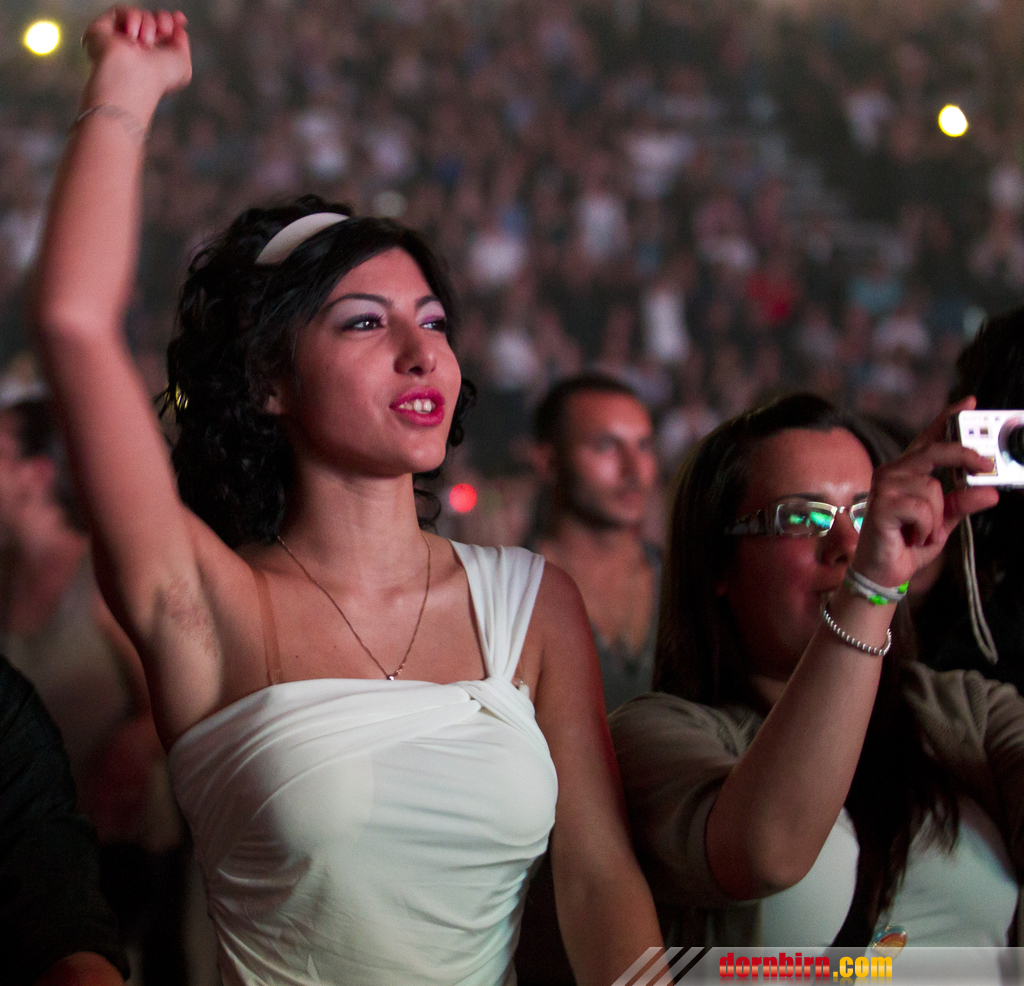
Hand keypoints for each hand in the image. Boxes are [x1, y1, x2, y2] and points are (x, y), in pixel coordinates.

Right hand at [83, 7, 191, 99]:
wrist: (135, 76)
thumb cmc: (159, 77)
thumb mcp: (183, 65)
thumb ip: (182, 44)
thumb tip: (177, 27)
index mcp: (155, 57)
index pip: (163, 31)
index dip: (172, 21)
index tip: (180, 18)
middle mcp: (138, 48)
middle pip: (153, 19)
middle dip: (163, 19)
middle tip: (164, 30)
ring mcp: (120, 38)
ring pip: (139, 14)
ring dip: (148, 23)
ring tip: (145, 42)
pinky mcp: (103, 29)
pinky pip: (120, 11)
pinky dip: (132, 18)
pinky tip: (132, 36)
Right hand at [852, 396, 998, 587]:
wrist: (885, 572)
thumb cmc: (907, 544)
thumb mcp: (943, 522)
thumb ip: (962, 503)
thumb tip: (990, 491)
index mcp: (907, 473)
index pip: (928, 440)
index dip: (947, 419)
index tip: (968, 403)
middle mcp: (892, 473)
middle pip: (934, 451)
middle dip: (965, 456)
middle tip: (988, 467)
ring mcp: (884, 486)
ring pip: (933, 488)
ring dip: (936, 517)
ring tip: (922, 532)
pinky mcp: (881, 503)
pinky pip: (922, 508)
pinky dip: (925, 528)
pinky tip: (911, 536)